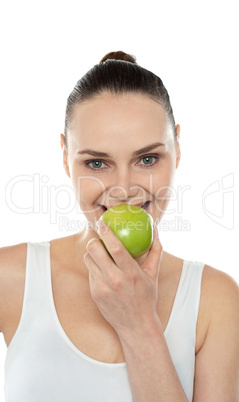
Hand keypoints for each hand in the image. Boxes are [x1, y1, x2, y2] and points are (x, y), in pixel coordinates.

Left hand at [84, 221, 162, 336]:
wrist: (136, 326)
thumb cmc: (146, 297)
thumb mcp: (153, 275)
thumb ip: (155, 250)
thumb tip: (155, 229)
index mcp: (131, 273)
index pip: (116, 247)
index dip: (106, 233)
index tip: (102, 223)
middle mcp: (115, 280)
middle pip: (95, 251)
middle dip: (94, 240)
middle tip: (99, 238)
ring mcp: (102, 288)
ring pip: (88, 260)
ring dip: (93, 253)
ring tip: (101, 253)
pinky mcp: (94, 294)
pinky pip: (90, 272)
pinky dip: (95, 267)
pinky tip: (102, 269)